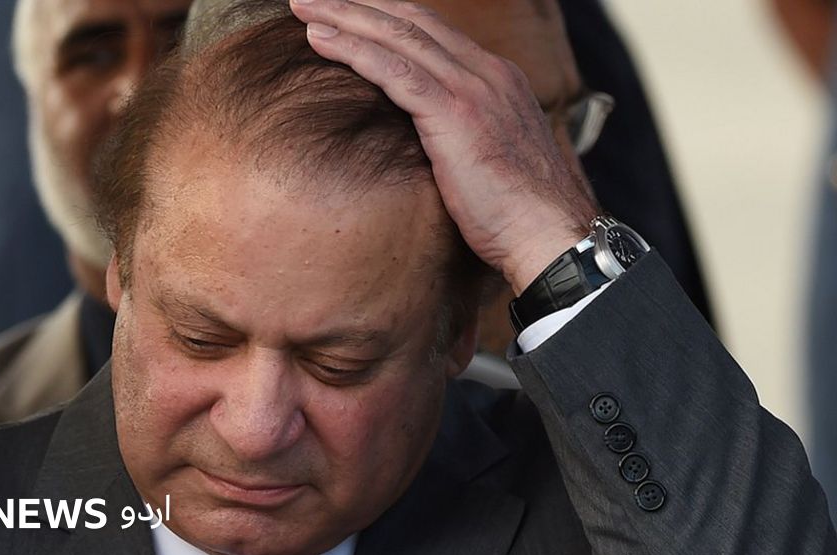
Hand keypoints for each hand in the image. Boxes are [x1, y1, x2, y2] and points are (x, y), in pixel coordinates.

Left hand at [289, 0, 598, 293]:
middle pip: (412, 21)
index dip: (387, 16)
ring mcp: (472, 90)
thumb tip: (431, 141)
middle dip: (359, 5)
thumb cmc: (517, 212)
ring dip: (345, 18)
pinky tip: (319, 40)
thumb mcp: (492, 158)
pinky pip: (393, 71)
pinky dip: (353, 50)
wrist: (547, 233)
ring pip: (397, 37)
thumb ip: (463, 134)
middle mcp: (487, 73)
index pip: (433, 30)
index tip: (349, 11)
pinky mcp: (454, 115)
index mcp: (497, 79)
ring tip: (304, 8)